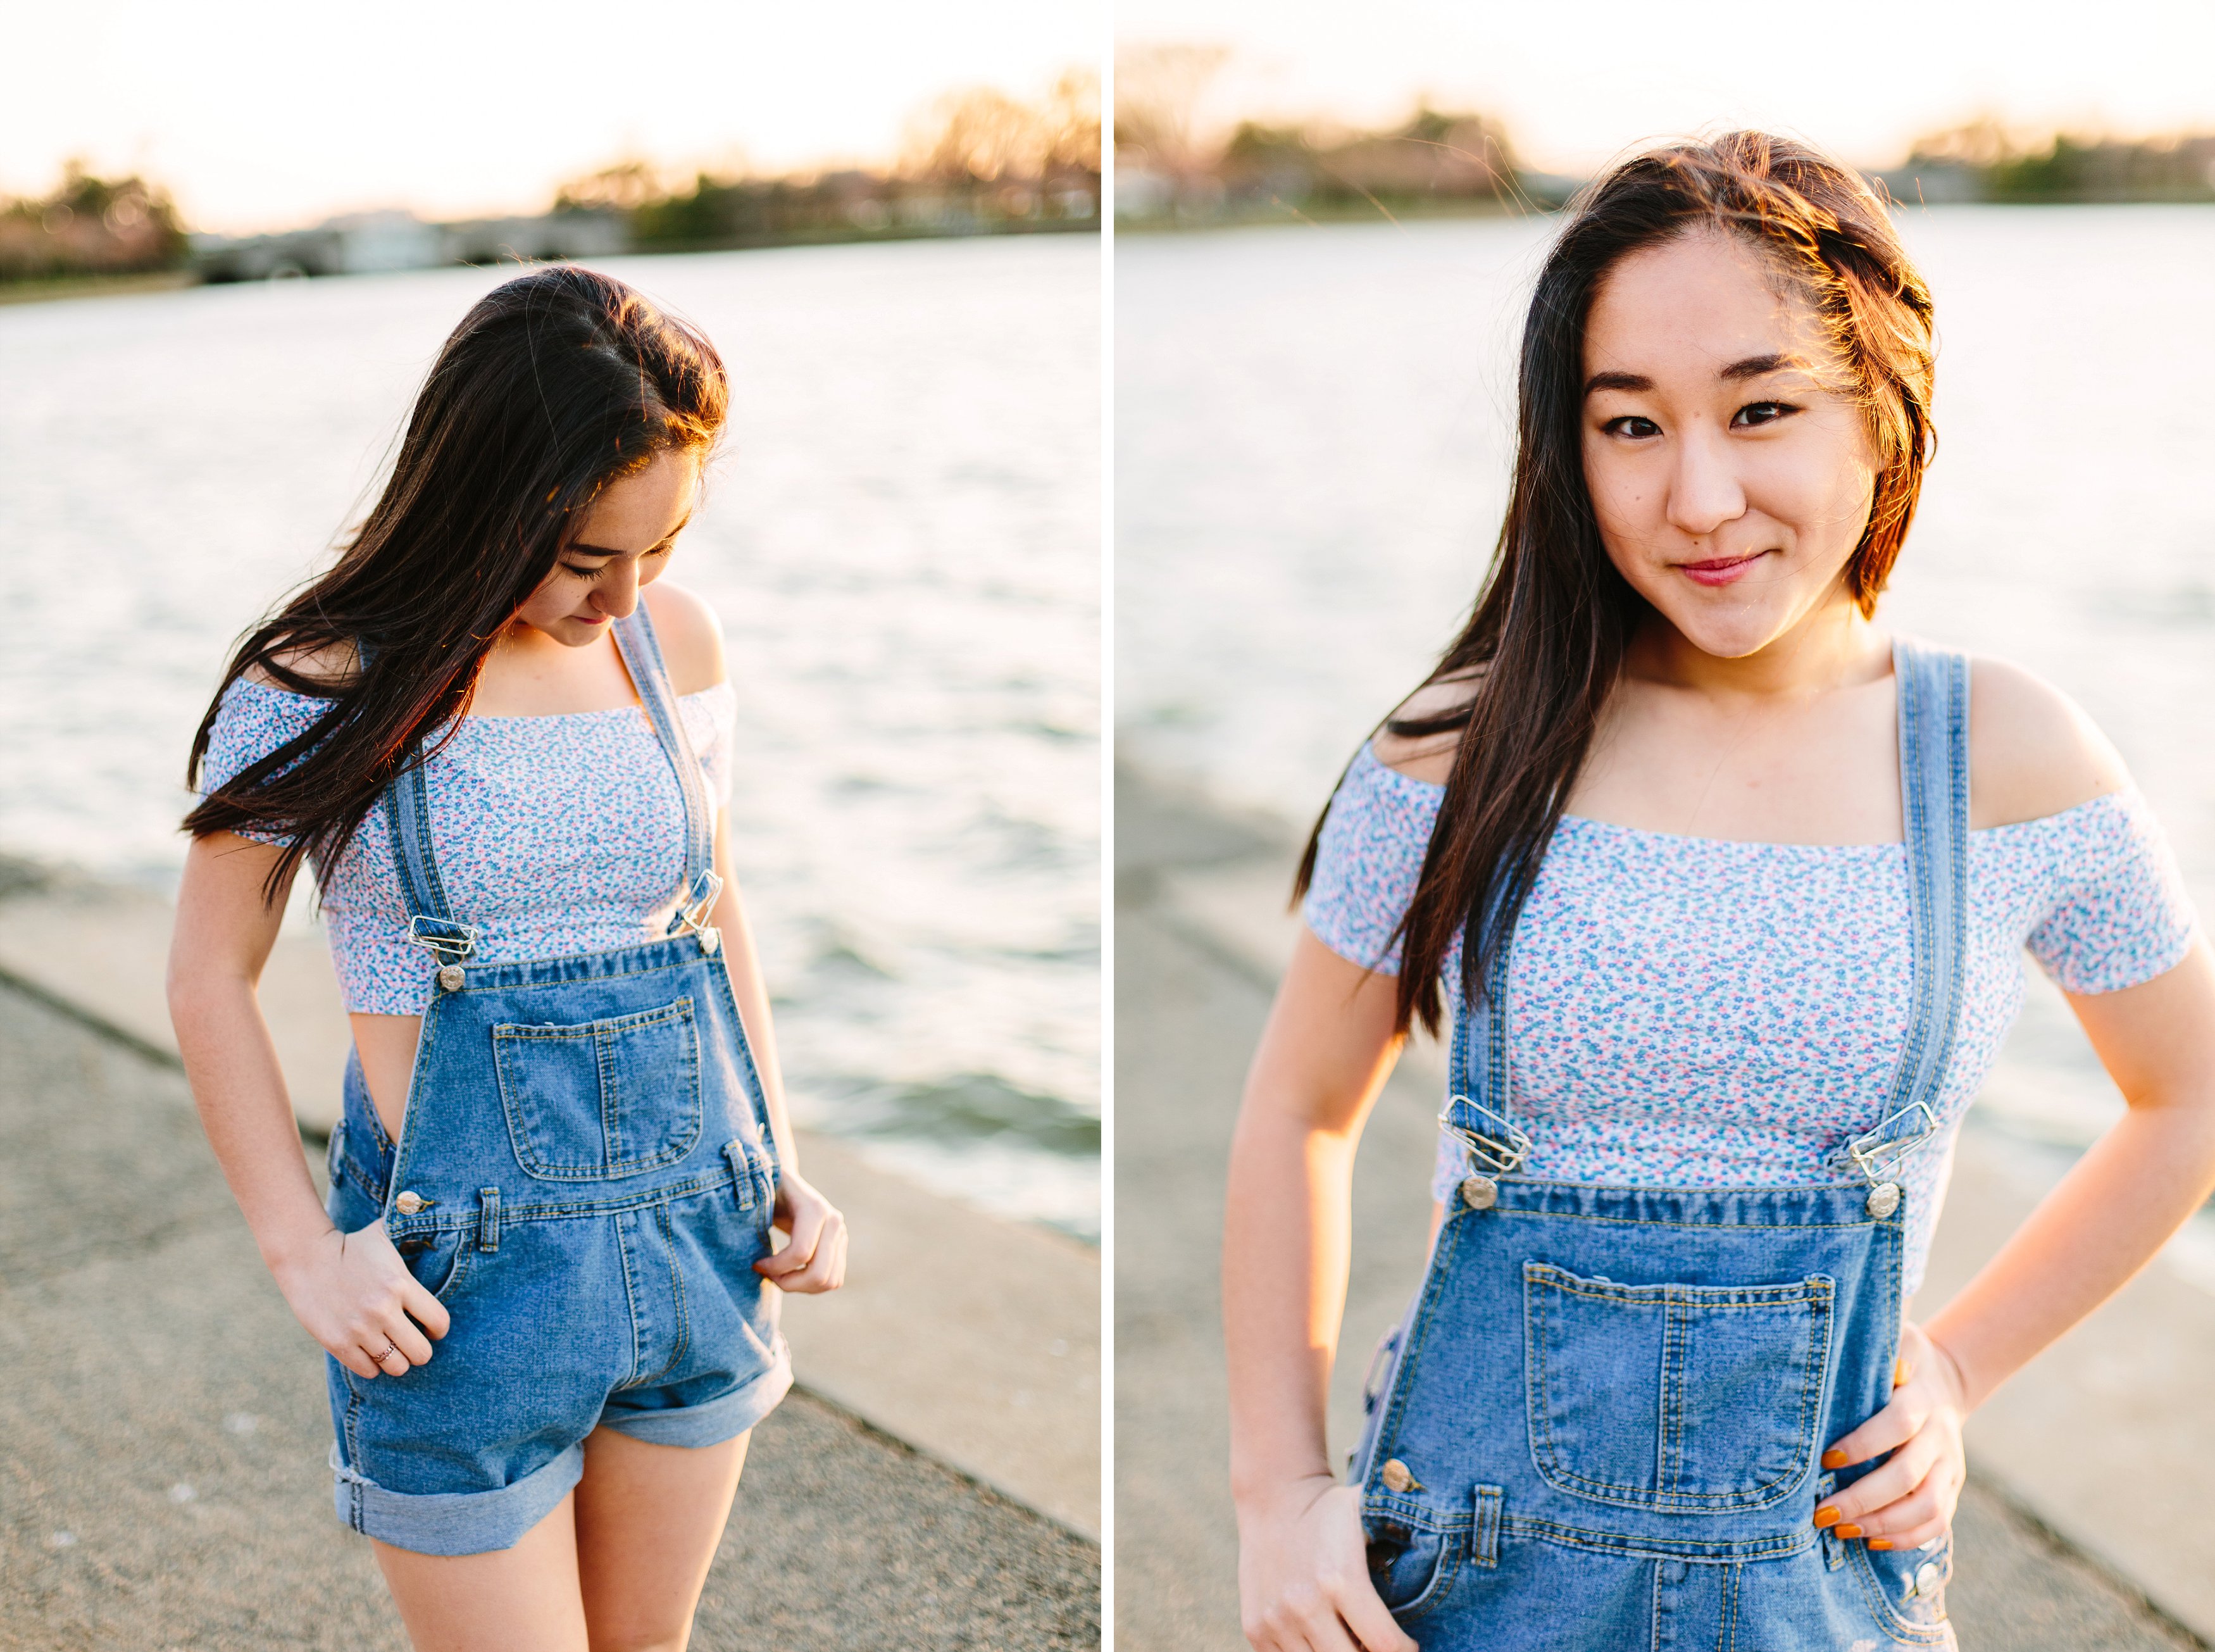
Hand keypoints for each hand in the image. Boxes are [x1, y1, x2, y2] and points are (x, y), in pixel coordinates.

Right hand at [272, 1220, 450, 1379]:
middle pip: (421, 1353)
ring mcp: (360, 1329)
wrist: (306, 1258)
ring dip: (397, 1360)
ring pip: (397, 1366)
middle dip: (420, 1350)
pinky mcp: (338, 1343)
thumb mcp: (385, 1234)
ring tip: (391, 1349)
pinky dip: (372, 1365)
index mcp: (400, 1284)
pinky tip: (369, 1351)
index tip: (432, 1329)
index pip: (439, 1321)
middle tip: (412, 1342)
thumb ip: (414, 1232)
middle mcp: (383, 1309)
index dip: (439, 1329)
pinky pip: (368, 1370)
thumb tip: (441, 1209)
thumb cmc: (351, 1246)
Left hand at [754, 1168, 846, 1292]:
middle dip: (789, 1283)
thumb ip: (751, 1212)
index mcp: (814, 1208)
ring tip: (778, 1276)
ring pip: (829, 1281)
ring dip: (801, 1287)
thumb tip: (749, 1246)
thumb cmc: (764, 1191)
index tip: (756, 1264)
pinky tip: (790, 1275)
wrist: (784, 1183)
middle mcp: (834, 1222)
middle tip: (767, 1275)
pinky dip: (810, 1286)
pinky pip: (833, 1279)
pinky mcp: (841, 1246)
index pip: (800, 1253)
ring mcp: (841, 1234)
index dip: (775, 1267)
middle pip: (819, 1274)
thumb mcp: (756, 1196)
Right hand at [1237, 1475, 1418, 1651]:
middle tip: (1377, 1644)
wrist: (1272, 1498)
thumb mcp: (1369, 1514)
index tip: (1409, 1645)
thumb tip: (1451, 1538)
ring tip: (1350, 1640)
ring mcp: (1277, 1621)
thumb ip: (1408, 1530)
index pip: (1385, 1645)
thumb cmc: (1331, 1512)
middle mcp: (1305, 1605)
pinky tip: (1322, 1639)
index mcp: (1340, 1579)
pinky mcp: (1255, 1630)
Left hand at [1813, 1320, 1967, 1550]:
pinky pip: (1939, 1522)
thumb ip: (1886, 1347)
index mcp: (1921, 1399)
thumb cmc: (1899, 1357)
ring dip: (1883, 1524)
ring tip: (1842, 1531)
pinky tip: (1872, 1542)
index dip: (1862, 1444)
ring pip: (1927, 1507)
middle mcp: (1940, 1436)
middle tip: (1822, 1512)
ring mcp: (1950, 1465)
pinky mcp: (1953, 1487)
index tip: (1825, 1460)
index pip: (1896, 1424)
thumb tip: (1880, 1361)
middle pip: (1907, 1475)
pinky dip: (1907, 1538)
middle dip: (1863, 1498)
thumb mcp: (1896, 1338)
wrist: (1945, 1379)